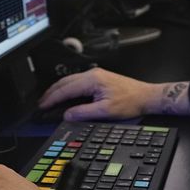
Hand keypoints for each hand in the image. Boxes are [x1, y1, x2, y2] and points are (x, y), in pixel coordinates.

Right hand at [38, 68, 161, 120]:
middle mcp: (93, 74)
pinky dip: (69, 89)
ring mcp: (97, 75)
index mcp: (92, 80)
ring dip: (59, 90)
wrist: (147, 97)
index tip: (43, 106)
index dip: (52, 98)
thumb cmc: (131, 102)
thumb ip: (84, 112)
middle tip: (42, 103)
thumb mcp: (106, 111)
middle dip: (52, 93)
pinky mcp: (100, 78)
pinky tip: (66, 96)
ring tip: (50, 100)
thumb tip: (68, 115)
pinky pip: (78, 82)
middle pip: (65, 82)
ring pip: (71, 81)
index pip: (66, 89)